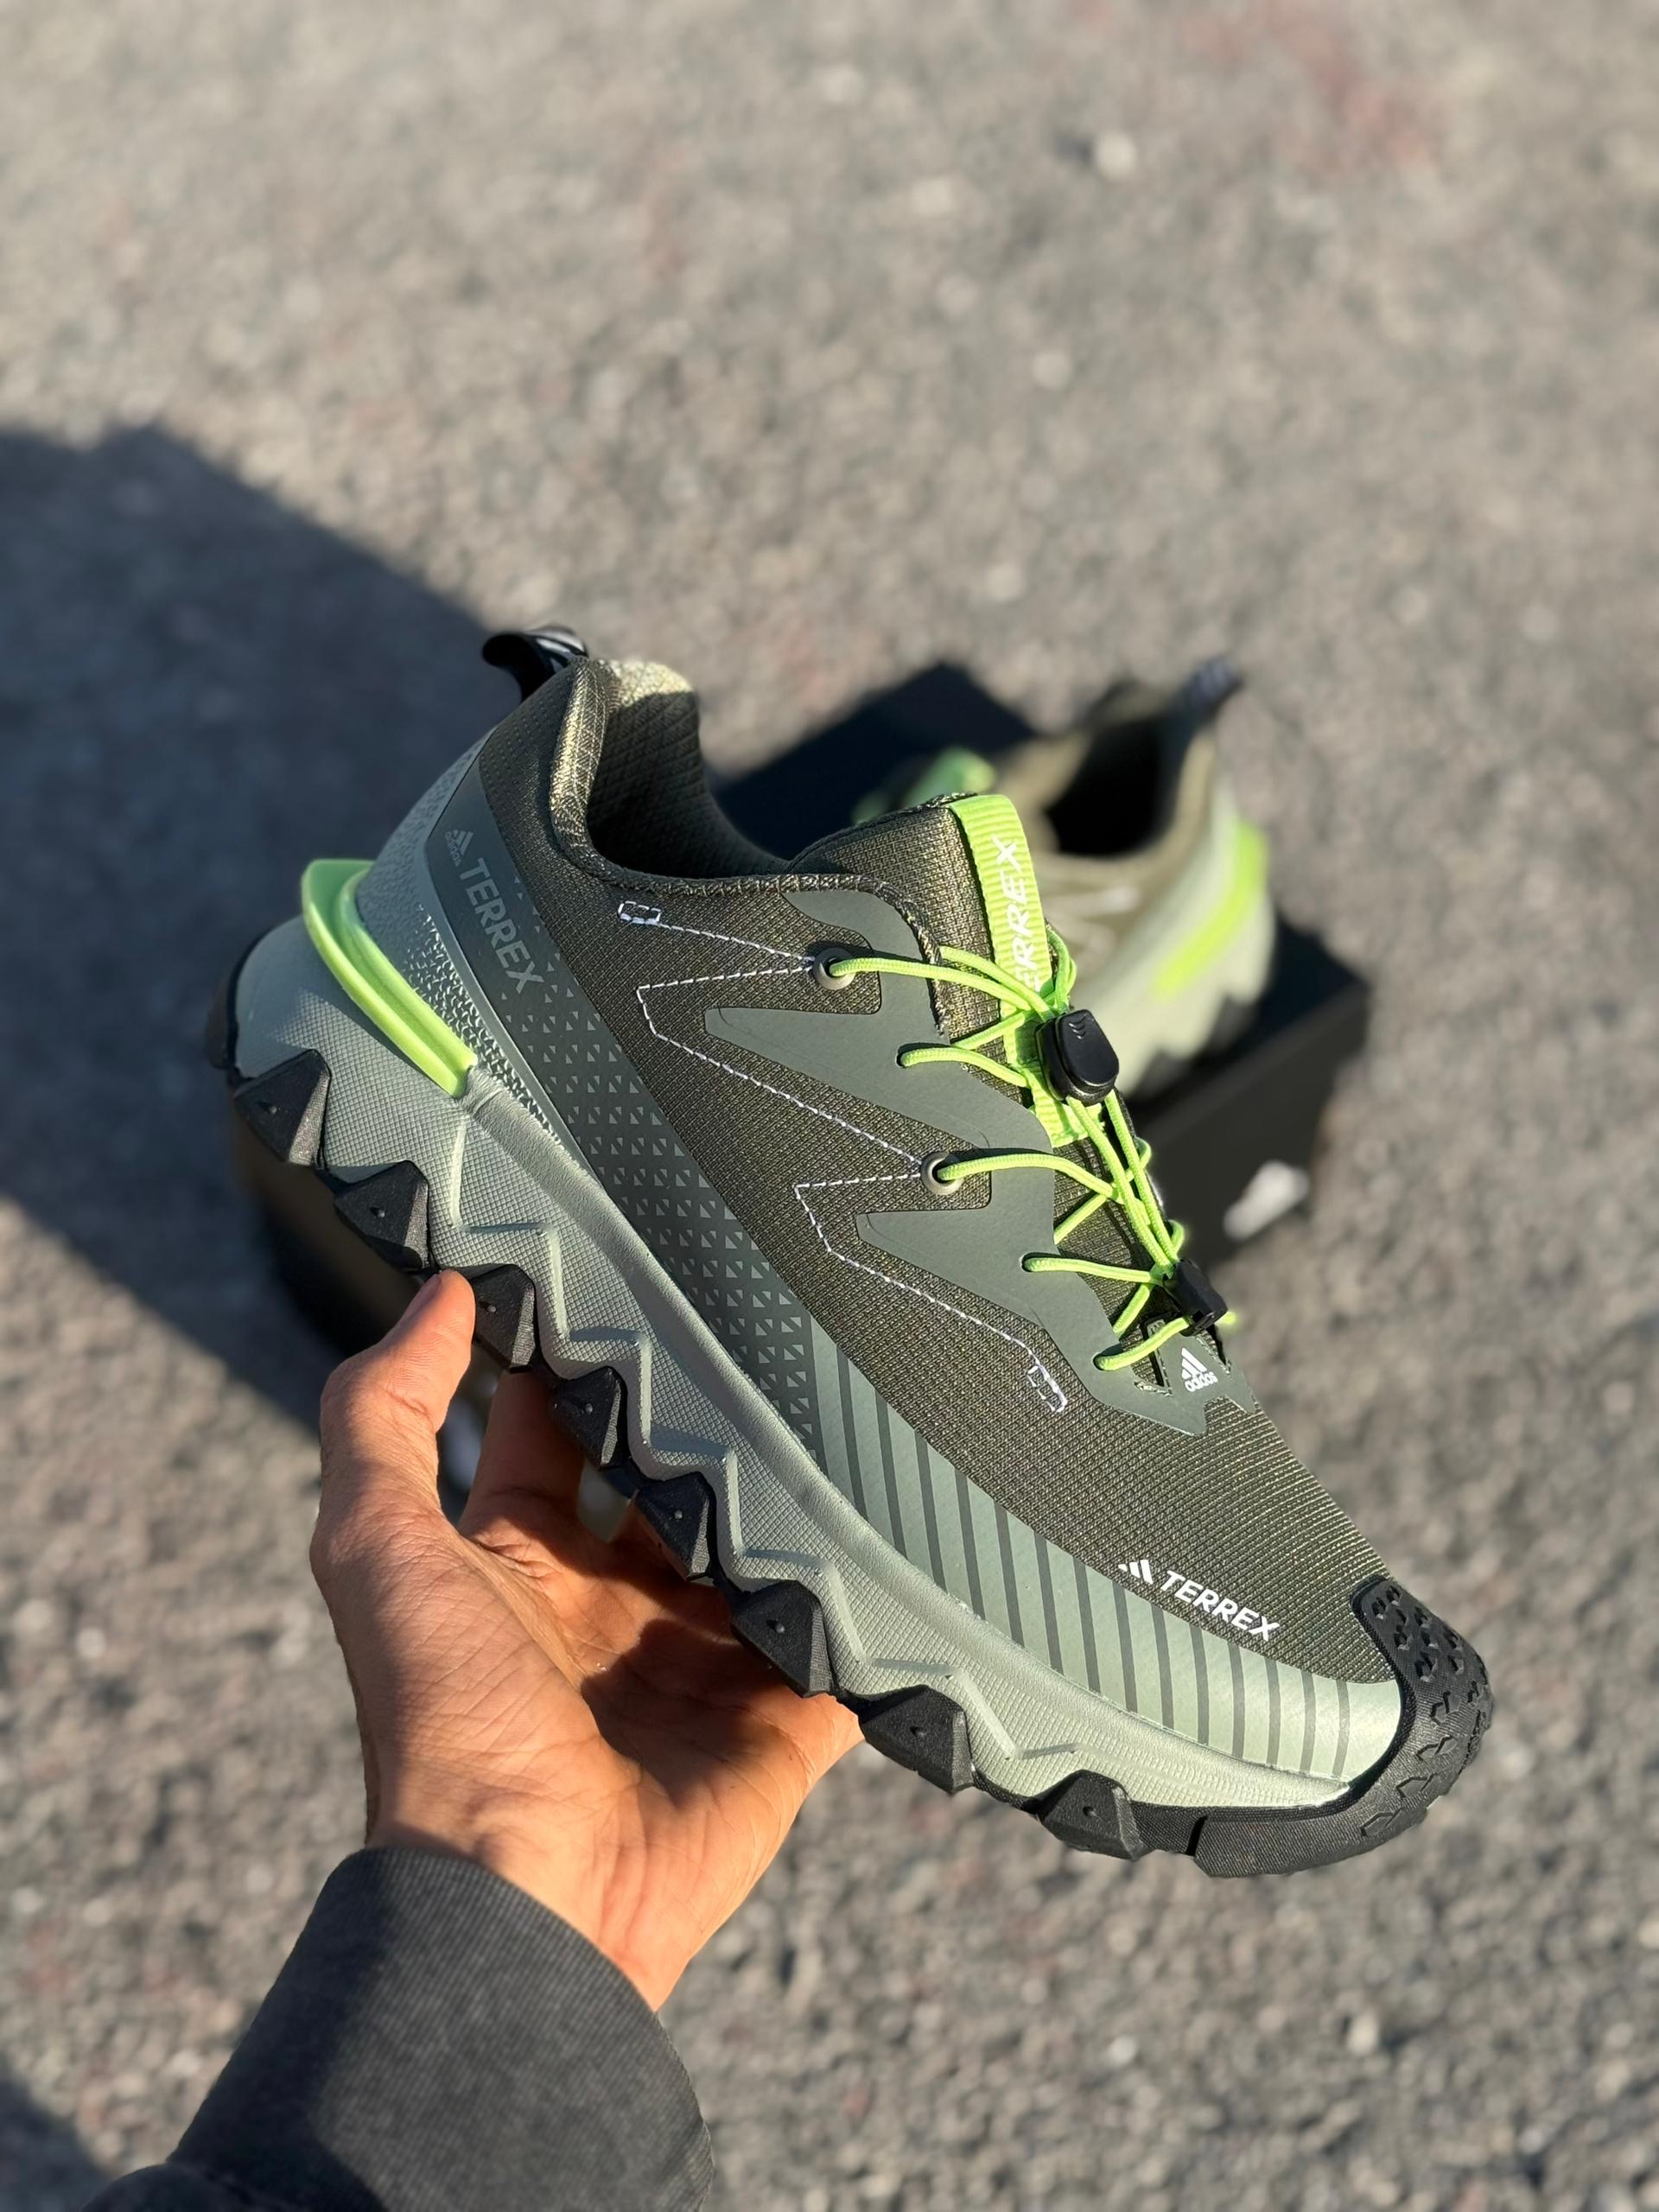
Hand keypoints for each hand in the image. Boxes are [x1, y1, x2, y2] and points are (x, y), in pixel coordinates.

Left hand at [312, 1271, 859, 2007]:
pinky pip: (845, 1645)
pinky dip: (878, 1600)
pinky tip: (915, 1525)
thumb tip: (438, 1290)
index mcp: (523, 1563)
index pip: (559, 1434)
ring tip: (858, 1398)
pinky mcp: (784, 1719)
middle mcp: (614, 1606)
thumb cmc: (442, 1719)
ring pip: (770, 1549)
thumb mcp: (375, 1546)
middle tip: (767, 1321)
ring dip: (804, 1493)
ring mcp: (704, 1662)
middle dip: (713, 1417)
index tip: (631, 1273)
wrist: (533, 1895)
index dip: (585, 1362)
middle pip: (678, 1483)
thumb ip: (384, 1414)